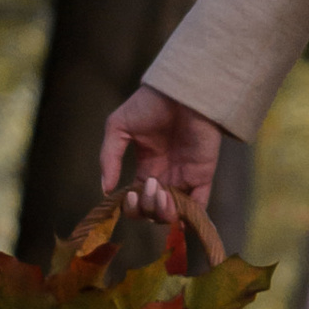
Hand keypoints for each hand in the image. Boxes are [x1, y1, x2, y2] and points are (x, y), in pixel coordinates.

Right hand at [98, 83, 225, 223]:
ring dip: (163, 213)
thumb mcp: (118, 127)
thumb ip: (109, 157)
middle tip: (150, 185)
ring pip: (173, 213)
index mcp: (146, 167)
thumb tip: (106, 189)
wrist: (180, 92)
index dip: (131, 206)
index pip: (137, 200)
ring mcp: (184, 177)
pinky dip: (188, 216)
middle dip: (146, 209)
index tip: (128, 196)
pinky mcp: (203, 174)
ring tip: (161, 192)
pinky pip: (199, 205)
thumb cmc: (150, 104)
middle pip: (152, 211)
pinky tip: (176, 212)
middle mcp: (165, 176)